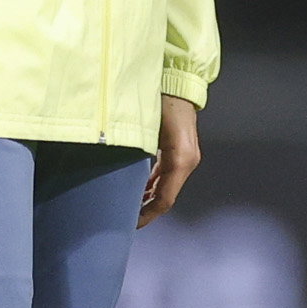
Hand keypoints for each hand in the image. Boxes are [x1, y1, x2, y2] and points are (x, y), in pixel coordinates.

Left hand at [139, 95, 200, 226]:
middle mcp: (188, 161)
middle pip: (167, 195)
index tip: (132, 224)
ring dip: (150, 196)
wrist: (177, 83)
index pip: (165, 198)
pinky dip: (155, 183)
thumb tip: (118, 177)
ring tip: (129, 206)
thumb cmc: (160, 102)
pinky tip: (140, 187)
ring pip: (168, 186)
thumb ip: (135, 154)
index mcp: (180, 160)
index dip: (148, 214)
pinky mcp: (182, 151)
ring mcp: (187, 156)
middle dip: (147, 209)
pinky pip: (168, 174)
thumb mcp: (146, 130)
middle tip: (126, 218)